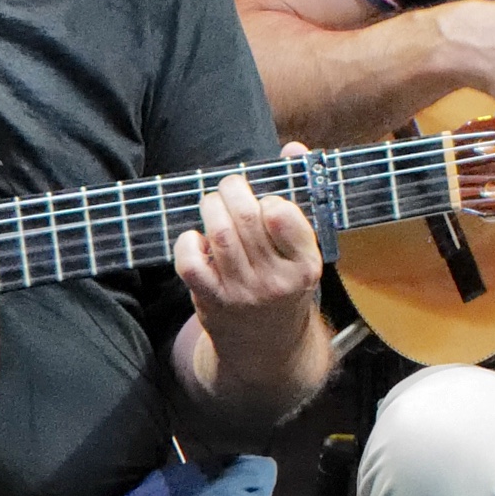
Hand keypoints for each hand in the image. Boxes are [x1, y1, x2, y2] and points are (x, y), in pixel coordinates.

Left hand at [174, 164, 324, 391]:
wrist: (267, 348)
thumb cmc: (284, 283)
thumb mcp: (302, 249)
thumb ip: (298, 195)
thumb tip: (293, 147)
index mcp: (306, 264)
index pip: (282, 215)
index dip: (268, 198)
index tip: (264, 200)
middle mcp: (276, 281)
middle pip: (246, 218)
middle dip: (231, 191)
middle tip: (229, 188)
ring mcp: (243, 293)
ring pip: (219, 235)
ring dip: (210, 209)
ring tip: (213, 205)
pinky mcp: (212, 301)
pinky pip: (191, 263)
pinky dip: (188, 243)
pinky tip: (197, 239)